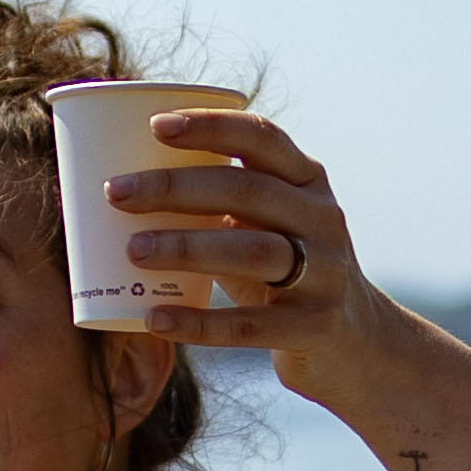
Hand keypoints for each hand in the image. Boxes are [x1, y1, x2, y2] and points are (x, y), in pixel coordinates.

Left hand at [98, 108, 402, 375]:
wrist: (355, 344)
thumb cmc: (286, 274)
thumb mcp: (269, 226)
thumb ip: (221, 203)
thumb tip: (122, 184)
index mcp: (308, 181)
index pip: (261, 138)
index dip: (211, 126)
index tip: (156, 126)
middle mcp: (322, 218)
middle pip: (246, 190)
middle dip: (175, 188)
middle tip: (116, 193)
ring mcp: (325, 273)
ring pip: (252, 251)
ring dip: (186, 247)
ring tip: (132, 250)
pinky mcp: (316, 326)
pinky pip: (250, 325)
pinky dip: (198, 323)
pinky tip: (154, 320)